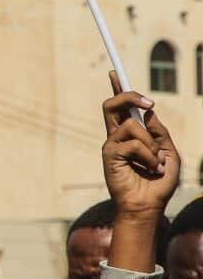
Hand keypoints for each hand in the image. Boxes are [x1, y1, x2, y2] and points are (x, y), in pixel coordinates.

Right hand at [100, 72, 179, 219]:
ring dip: (151, 144)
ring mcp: (111, 144)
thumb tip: (147, 113)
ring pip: (131, 125)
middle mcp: (117, 136)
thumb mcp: (169, 152)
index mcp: (130, 135)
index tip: (114, 72)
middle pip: (113, 104)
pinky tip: (149, 168)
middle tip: (150, 104)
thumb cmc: (159, 182)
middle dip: (129, 96)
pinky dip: (148, 155)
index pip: (120, 107)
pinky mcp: (109, 154)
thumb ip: (159, 132)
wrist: (149, 206)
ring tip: (156, 162)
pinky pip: (133, 143)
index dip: (117, 89)